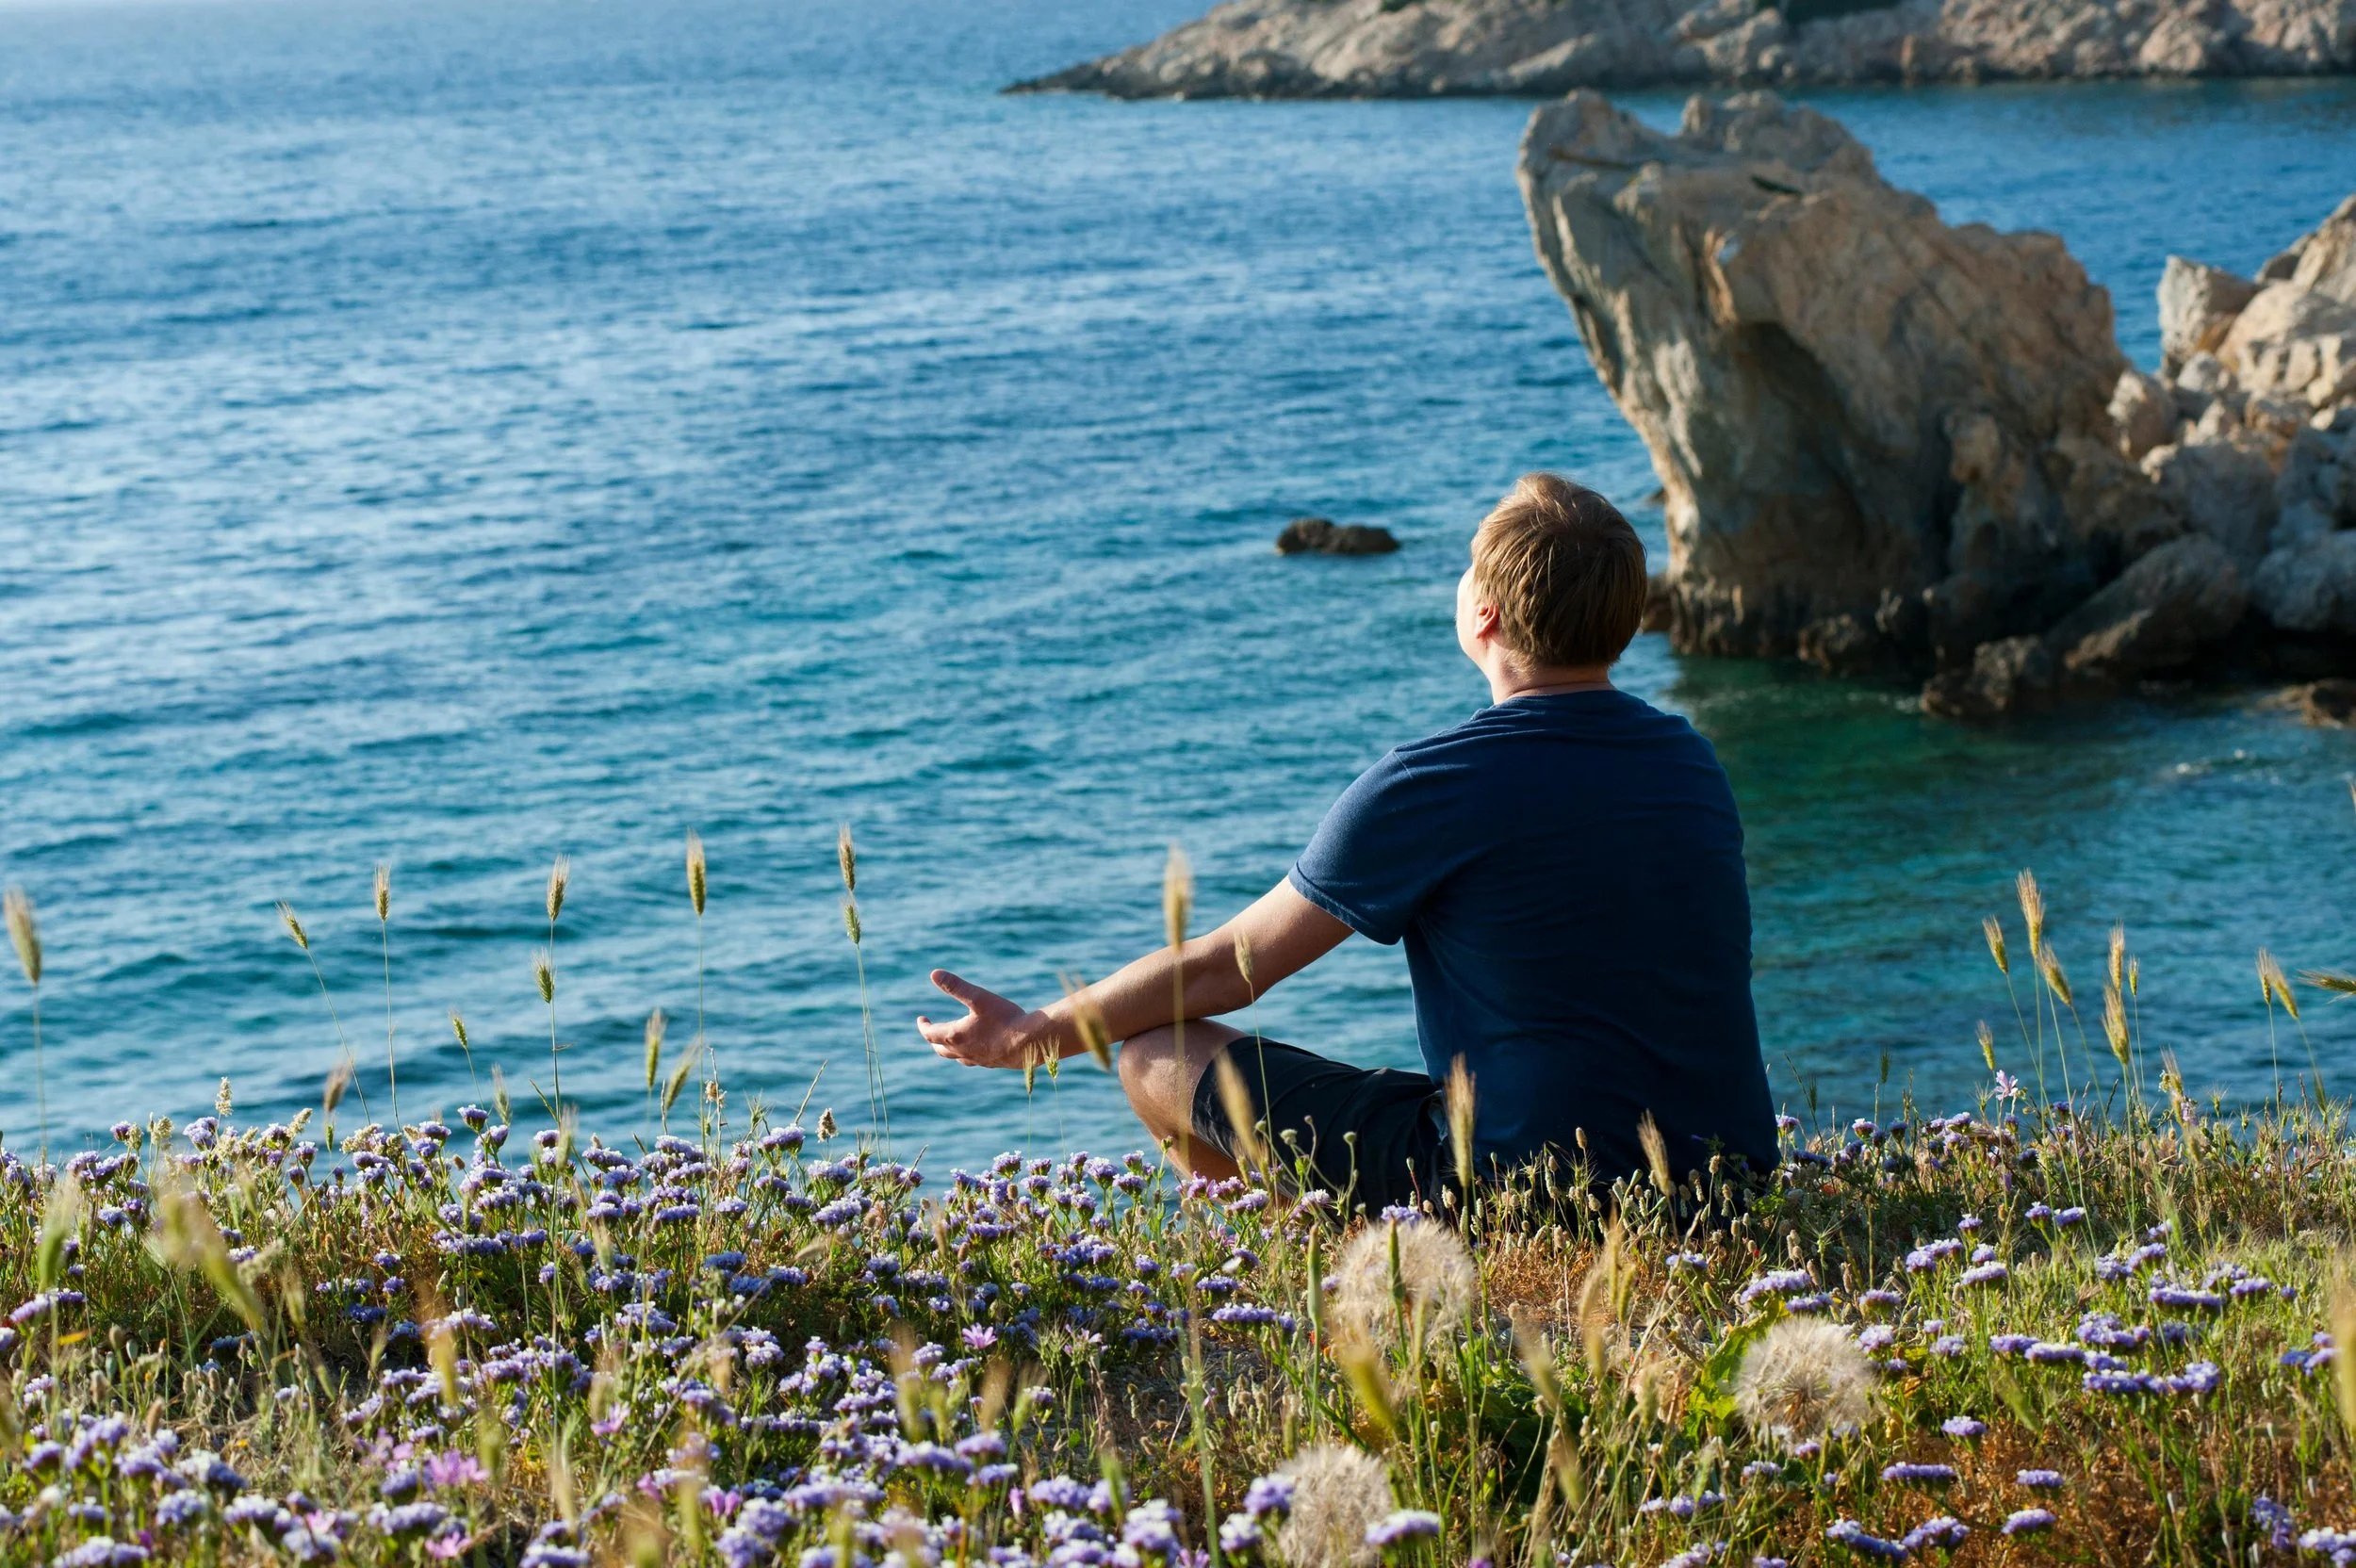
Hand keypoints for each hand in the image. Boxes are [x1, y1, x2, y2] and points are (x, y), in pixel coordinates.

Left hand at [917, 970, 1046, 1069]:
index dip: (924, 1026)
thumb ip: (955, 986)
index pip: (930, 1034)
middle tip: (931, 1030)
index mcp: (955, 1036)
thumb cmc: (1004, 1019)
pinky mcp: (992, 1064)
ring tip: (950, 1042)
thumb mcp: (978, 997)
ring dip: (948, 1049)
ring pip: (956, 1057)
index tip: (922, 1019)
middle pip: (940, 1049)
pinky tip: (976, 1049)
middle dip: (933, 1039)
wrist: (1030, 1043)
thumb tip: (934, 973)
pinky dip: (967, 1054)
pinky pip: (973, 1061)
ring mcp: (978, 1060)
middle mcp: (963, 1051)